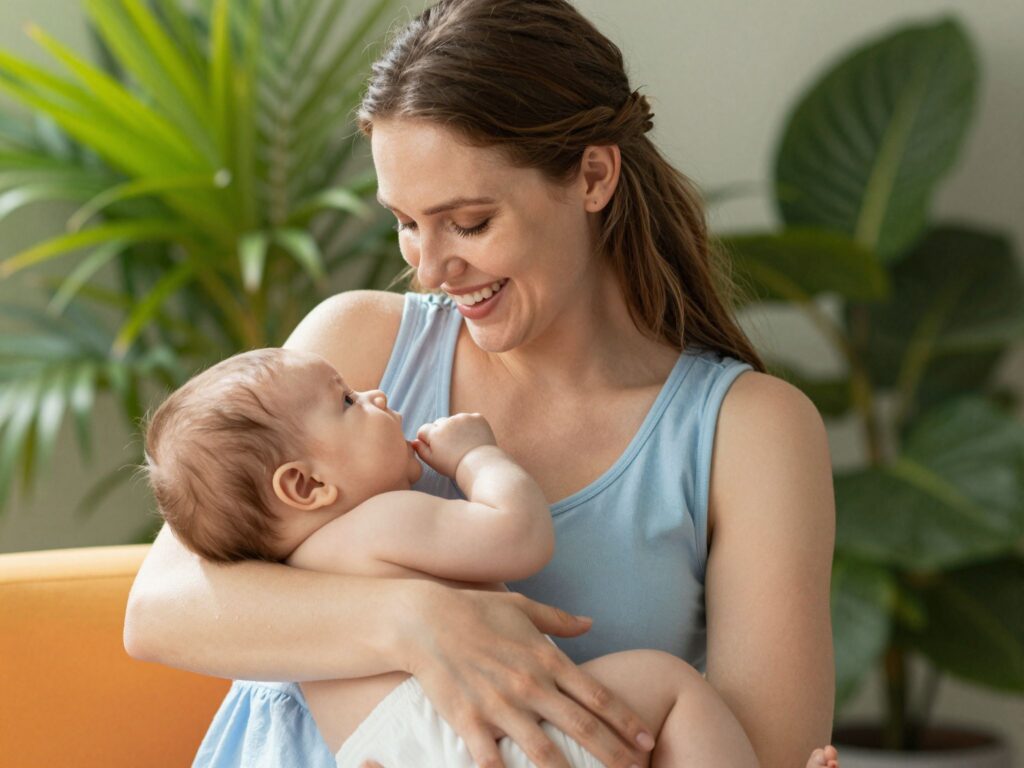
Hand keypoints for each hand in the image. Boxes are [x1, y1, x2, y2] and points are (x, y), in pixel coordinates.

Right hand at [395, 582, 654, 767]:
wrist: (424, 619)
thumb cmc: (475, 610)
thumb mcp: (522, 607)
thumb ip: (559, 621)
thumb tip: (590, 623)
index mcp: (546, 658)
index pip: (597, 695)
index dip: (625, 720)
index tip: (646, 739)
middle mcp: (530, 685)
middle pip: (582, 727)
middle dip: (614, 754)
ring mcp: (500, 705)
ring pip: (545, 752)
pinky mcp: (470, 721)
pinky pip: (493, 762)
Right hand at [412, 412, 496, 477]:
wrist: (480, 465)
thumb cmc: (455, 467)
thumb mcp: (433, 462)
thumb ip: (421, 450)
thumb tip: (414, 441)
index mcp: (435, 432)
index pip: (424, 429)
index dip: (428, 439)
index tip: (436, 448)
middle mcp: (448, 422)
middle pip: (439, 423)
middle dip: (442, 432)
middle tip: (451, 447)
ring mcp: (464, 418)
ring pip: (455, 420)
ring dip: (457, 428)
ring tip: (464, 443)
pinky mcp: (477, 417)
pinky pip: (470, 419)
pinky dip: (471, 426)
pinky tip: (474, 438)